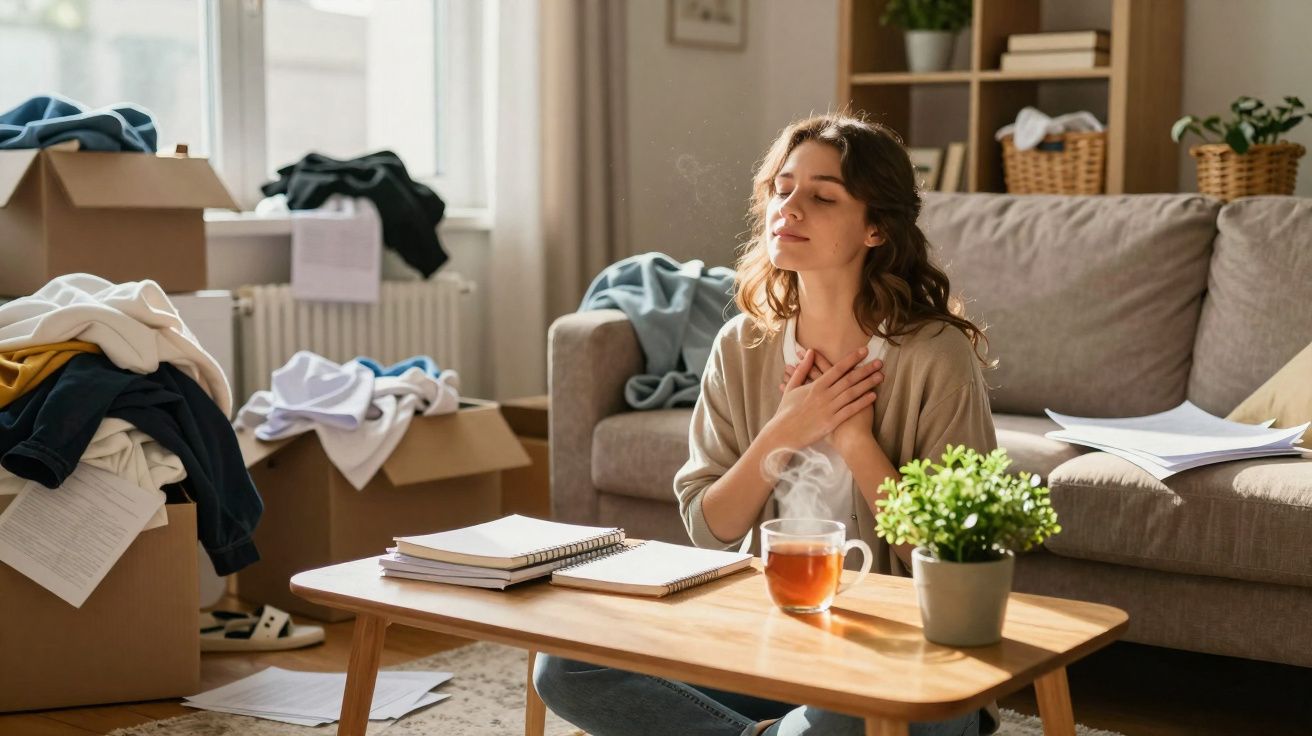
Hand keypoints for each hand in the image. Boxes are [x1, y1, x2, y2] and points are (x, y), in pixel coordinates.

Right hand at [765, 346, 881, 449]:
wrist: (783, 434)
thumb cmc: (786, 411)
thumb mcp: (791, 387)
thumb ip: (802, 369)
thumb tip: (809, 352)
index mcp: (815, 386)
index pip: (837, 369)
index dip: (851, 359)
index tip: (863, 351)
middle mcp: (824, 395)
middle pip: (848, 379)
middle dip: (865, 370)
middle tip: (879, 362)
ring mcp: (829, 409)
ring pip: (852, 393)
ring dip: (867, 384)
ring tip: (881, 376)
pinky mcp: (831, 423)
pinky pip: (850, 410)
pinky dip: (862, 403)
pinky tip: (873, 396)